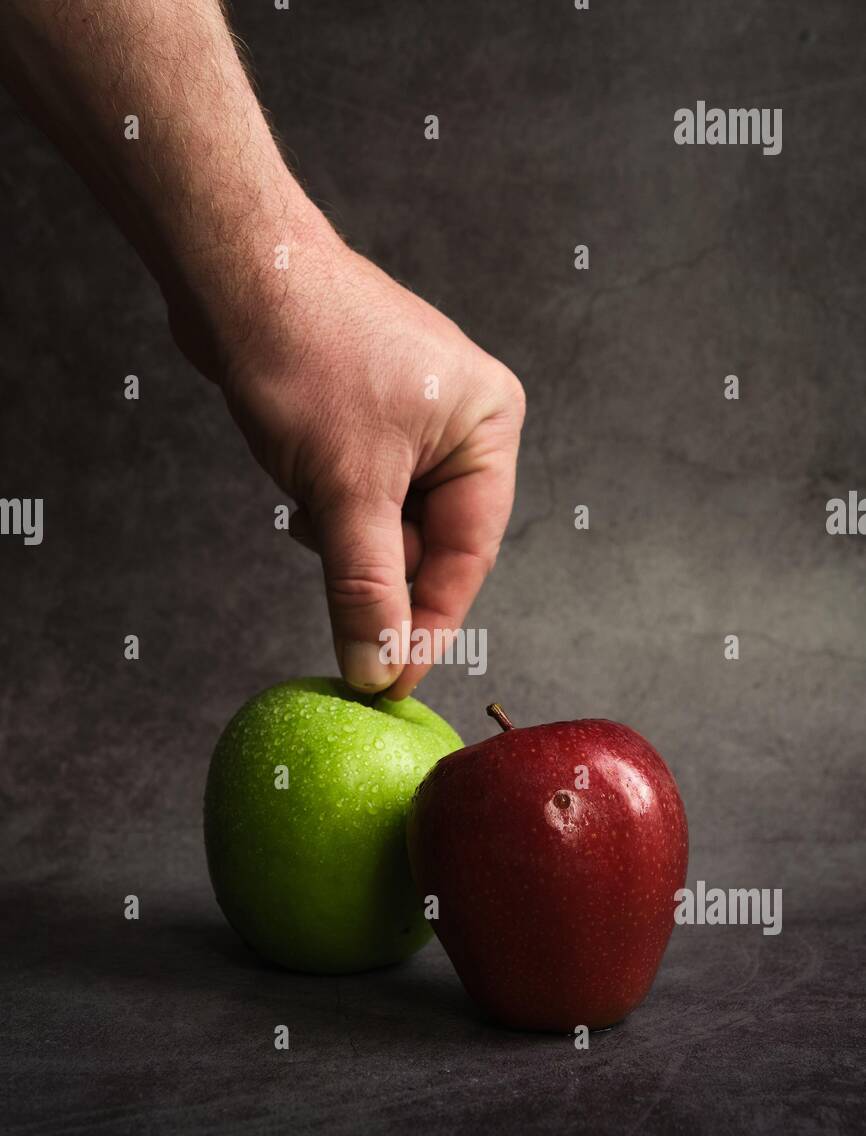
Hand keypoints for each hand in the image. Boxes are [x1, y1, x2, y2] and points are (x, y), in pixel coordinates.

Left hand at [208, 238, 524, 699]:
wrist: (234, 271)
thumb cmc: (305, 353)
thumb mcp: (346, 489)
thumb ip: (367, 589)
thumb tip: (377, 669)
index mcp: (488, 429)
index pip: (468, 557)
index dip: (427, 626)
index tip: (391, 682)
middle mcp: (463, 426)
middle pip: (427, 545)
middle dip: (373, 560)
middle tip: (330, 545)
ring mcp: (414, 423)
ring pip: (385, 527)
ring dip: (342, 531)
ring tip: (310, 483)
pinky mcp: (366, 422)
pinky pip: (357, 498)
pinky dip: (326, 505)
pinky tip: (299, 470)